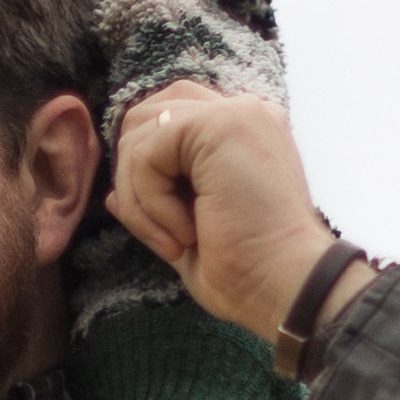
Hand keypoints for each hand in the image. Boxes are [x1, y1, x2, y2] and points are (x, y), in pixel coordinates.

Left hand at [105, 81, 341, 339]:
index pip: (168, 118)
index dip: (148, 170)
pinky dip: (150, 203)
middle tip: (163, 233)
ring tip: (177, 240)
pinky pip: (145, 156)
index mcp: (241, 133)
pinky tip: (186, 233)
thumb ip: (154, 205)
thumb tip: (112, 195)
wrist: (286, 286)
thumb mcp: (188, 233)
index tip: (171, 231)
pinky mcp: (218, 124)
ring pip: (138, 136)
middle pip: (145, 115)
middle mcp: (242, 112)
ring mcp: (233, 113)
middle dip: (134, 177)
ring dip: (140, 200)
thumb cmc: (247, 271)